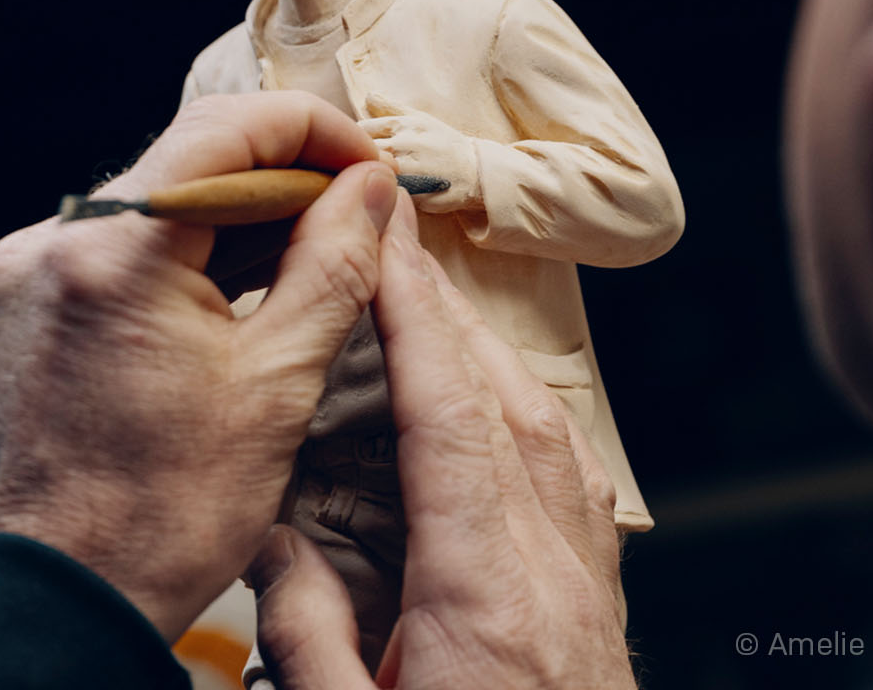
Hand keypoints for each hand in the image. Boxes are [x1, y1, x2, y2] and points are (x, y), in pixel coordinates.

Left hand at [0, 91, 402, 642]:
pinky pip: (104, 254)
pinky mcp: (12, 311)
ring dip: (227, 226)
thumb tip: (371, 190)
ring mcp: (19, 276)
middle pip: (182, 166)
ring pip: (145, 211)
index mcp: (111, 251)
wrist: (56, 604)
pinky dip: (172, 264)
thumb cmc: (162, 516)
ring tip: (301, 266)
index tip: (369, 169)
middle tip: (350, 219)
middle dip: (277, 182)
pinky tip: (226, 304)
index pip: (226, 128)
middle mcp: (48, 243)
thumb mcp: (276, 387)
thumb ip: (333, 267)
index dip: (314, 132)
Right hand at [246, 208, 633, 689]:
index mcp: (488, 602)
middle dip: (447, 313)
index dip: (413, 320)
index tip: (382, 243)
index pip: (449, 420)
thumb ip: (309, 630)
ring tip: (426, 309)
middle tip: (392, 242)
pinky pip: (569, 481)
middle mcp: (555, 579)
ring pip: (547, 435)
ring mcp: (589, 594)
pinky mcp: (598, 613)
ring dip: (484, 357)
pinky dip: (521, 417)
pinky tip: (492, 410)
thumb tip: (274, 539)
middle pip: (506, 406)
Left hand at [357, 94, 478, 214]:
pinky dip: (380, 193)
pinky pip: (384, 192)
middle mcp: (400, 145)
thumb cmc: (444, 144)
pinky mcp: (410, 194)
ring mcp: (405, 170)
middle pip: (360, 151)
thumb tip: (368, 95)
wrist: (476, 172)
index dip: (356, 140)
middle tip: (362, 166)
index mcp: (400, 125)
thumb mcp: (420, 119)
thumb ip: (391, 108)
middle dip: (357, 158)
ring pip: (370, 172)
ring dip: (367, 175)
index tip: (360, 148)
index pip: (360, 130)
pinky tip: (384, 194)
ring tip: (373, 180)